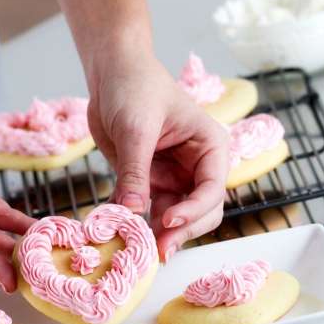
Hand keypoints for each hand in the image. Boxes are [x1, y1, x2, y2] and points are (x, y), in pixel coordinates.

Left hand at [87, 51, 228, 260]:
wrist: (111, 73)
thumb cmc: (135, 86)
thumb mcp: (136, 127)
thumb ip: (135, 170)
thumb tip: (133, 211)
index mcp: (209, 147)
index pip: (212, 189)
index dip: (193, 210)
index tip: (167, 221)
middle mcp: (196, 166)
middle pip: (202, 211)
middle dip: (182, 231)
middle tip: (157, 250)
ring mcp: (173, 176)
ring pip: (177, 217)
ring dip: (161, 233)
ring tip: (140, 248)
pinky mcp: (150, 182)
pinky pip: (149, 211)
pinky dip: (138, 223)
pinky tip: (123, 233)